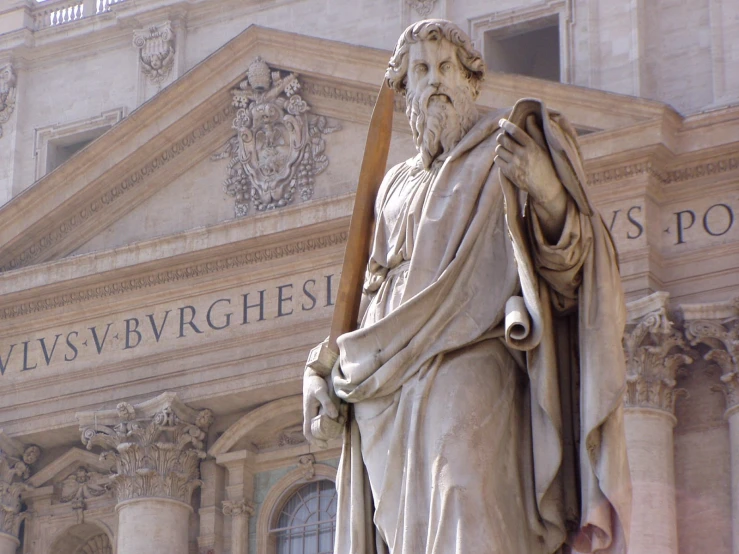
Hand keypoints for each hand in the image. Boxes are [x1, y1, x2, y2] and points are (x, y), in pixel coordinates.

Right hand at [303, 367, 339, 446]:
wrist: (317, 373)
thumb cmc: (315, 383)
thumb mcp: (320, 391)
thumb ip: (327, 403)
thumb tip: (334, 416)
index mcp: (309, 413)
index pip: (308, 432)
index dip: (314, 440)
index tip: (325, 445)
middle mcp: (314, 415)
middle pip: (319, 431)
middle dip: (328, 434)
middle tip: (338, 432)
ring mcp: (319, 411)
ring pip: (326, 425)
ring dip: (335, 426)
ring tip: (342, 420)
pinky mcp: (325, 407)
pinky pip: (331, 417)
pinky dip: (338, 418)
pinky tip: (343, 414)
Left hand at [495, 118, 567, 240]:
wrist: (545, 187)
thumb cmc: (546, 165)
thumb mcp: (544, 148)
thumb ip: (535, 132)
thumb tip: (529, 117)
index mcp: (532, 146)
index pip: (515, 131)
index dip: (506, 124)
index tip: (501, 121)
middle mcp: (522, 155)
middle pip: (503, 140)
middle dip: (501, 137)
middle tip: (503, 137)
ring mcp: (514, 165)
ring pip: (499, 150)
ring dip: (500, 147)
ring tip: (505, 148)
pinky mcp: (509, 173)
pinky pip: (497, 160)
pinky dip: (499, 158)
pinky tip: (505, 158)